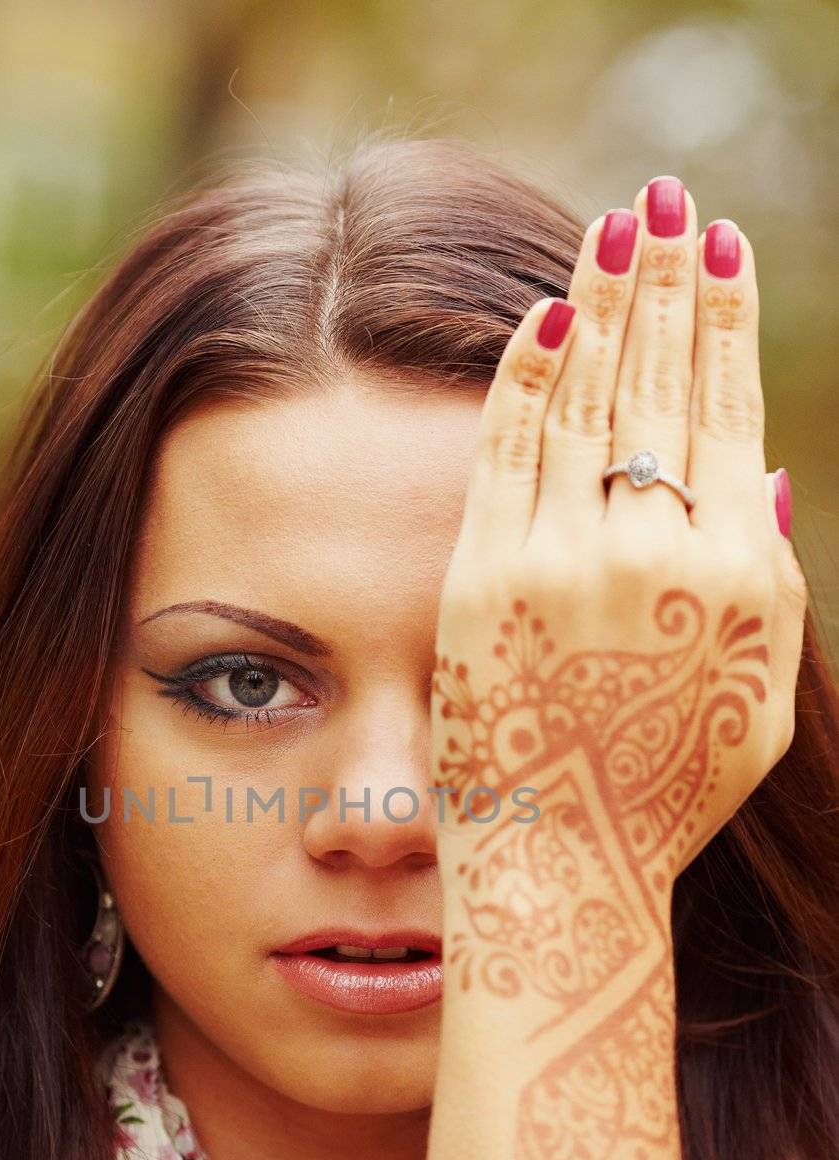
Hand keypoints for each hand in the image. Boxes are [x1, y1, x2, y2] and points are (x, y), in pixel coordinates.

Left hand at [431, 180, 805, 916]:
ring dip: (600, 302)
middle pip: (658, 383)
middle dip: (665, 281)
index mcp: (737, 574)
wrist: (566, 861)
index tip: (718, 249)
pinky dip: (524, 376)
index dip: (722, 320)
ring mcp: (560, 562)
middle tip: (666, 202)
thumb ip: (772, 585)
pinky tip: (540, 314)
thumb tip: (765, 474)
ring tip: (614, 233)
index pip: (726, 411)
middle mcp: (653, 553)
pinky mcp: (482, 580)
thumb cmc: (668, 795)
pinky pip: (506, 452)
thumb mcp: (759, 703)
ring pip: (584, 401)